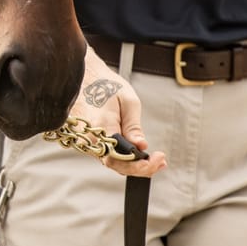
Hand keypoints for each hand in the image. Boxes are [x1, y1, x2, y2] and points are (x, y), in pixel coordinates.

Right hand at [74, 49, 167, 177]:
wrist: (86, 77)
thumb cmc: (106, 85)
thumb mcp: (128, 101)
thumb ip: (133, 126)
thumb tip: (141, 146)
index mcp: (101, 125)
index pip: (118, 157)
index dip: (138, 164)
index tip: (156, 160)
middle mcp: (90, 137)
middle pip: (115, 164)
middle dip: (140, 168)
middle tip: (160, 162)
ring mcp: (87, 140)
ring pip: (111, 161)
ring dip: (133, 164)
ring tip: (155, 160)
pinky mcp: (89, 141)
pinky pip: (107, 154)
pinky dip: (124, 157)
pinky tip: (138, 154)